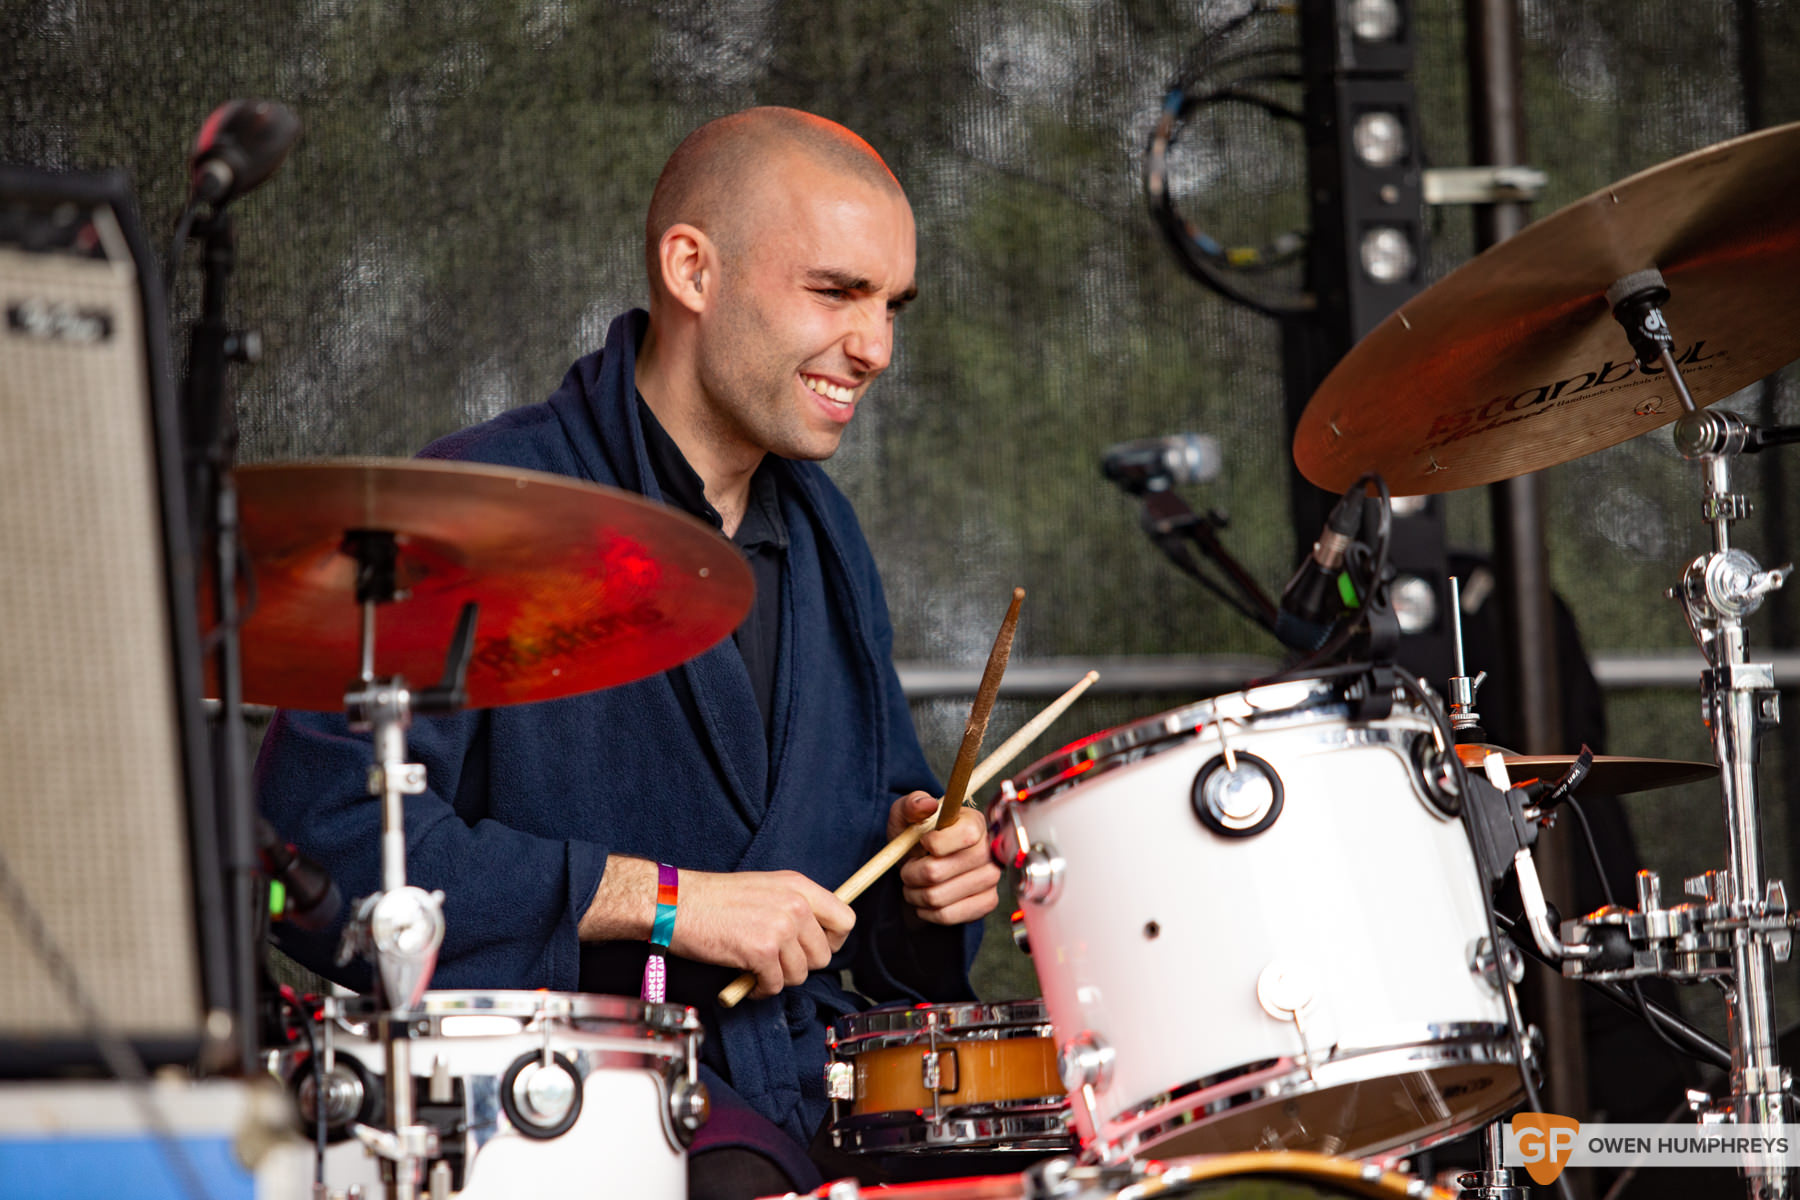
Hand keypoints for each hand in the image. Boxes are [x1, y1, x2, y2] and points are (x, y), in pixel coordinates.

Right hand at [669, 868, 855, 998]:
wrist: (675, 903)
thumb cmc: (714, 898)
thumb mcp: (766, 888)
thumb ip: (794, 906)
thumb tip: (813, 937)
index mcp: (799, 886)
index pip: (846, 920)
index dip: (832, 942)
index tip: (812, 948)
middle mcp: (795, 904)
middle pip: (824, 955)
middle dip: (800, 966)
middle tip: (776, 962)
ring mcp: (780, 927)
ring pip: (801, 974)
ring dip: (779, 978)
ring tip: (757, 968)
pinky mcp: (761, 951)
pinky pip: (776, 985)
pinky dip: (761, 989)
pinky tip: (747, 978)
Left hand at [887, 791, 1001, 925]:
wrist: (924, 866)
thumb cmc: (917, 837)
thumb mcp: (907, 816)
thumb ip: (912, 805)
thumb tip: (927, 804)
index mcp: (974, 823)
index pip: (964, 835)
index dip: (934, 843)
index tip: (921, 842)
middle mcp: (989, 851)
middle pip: (938, 871)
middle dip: (911, 873)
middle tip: (907, 869)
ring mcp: (990, 878)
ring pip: (937, 896)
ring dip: (915, 894)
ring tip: (913, 884)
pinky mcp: (986, 902)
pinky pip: (947, 915)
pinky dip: (927, 911)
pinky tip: (924, 901)